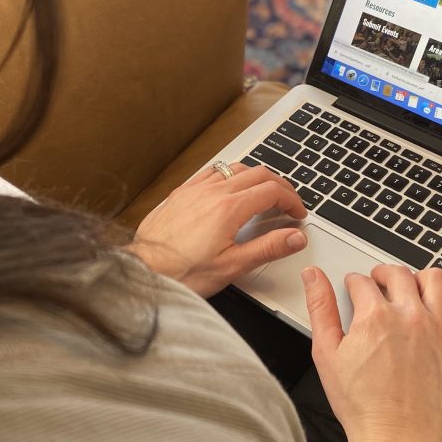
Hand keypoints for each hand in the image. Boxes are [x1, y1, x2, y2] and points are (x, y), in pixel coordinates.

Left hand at [129, 163, 307, 296]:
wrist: (144, 270)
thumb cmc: (182, 273)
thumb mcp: (232, 266)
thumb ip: (268, 248)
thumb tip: (295, 237)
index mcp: (229, 208)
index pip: (272, 191)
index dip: (291, 200)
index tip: (297, 213)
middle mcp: (212, 192)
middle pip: (258, 173)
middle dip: (279, 186)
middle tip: (288, 203)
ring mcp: (195, 189)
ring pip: (236, 168)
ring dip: (256, 177)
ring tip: (264, 194)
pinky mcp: (181, 193)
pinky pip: (212, 172)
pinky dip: (230, 175)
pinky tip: (230, 188)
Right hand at [302, 264, 441, 441]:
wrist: (396, 441)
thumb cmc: (362, 406)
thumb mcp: (327, 354)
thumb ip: (320, 309)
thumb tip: (312, 276)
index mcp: (375, 317)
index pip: (362, 281)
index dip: (354, 283)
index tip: (354, 289)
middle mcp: (409, 317)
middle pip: (398, 274)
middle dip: (383, 274)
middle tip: (378, 285)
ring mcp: (438, 330)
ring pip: (436, 280)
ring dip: (420, 279)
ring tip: (411, 290)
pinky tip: (440, 311)